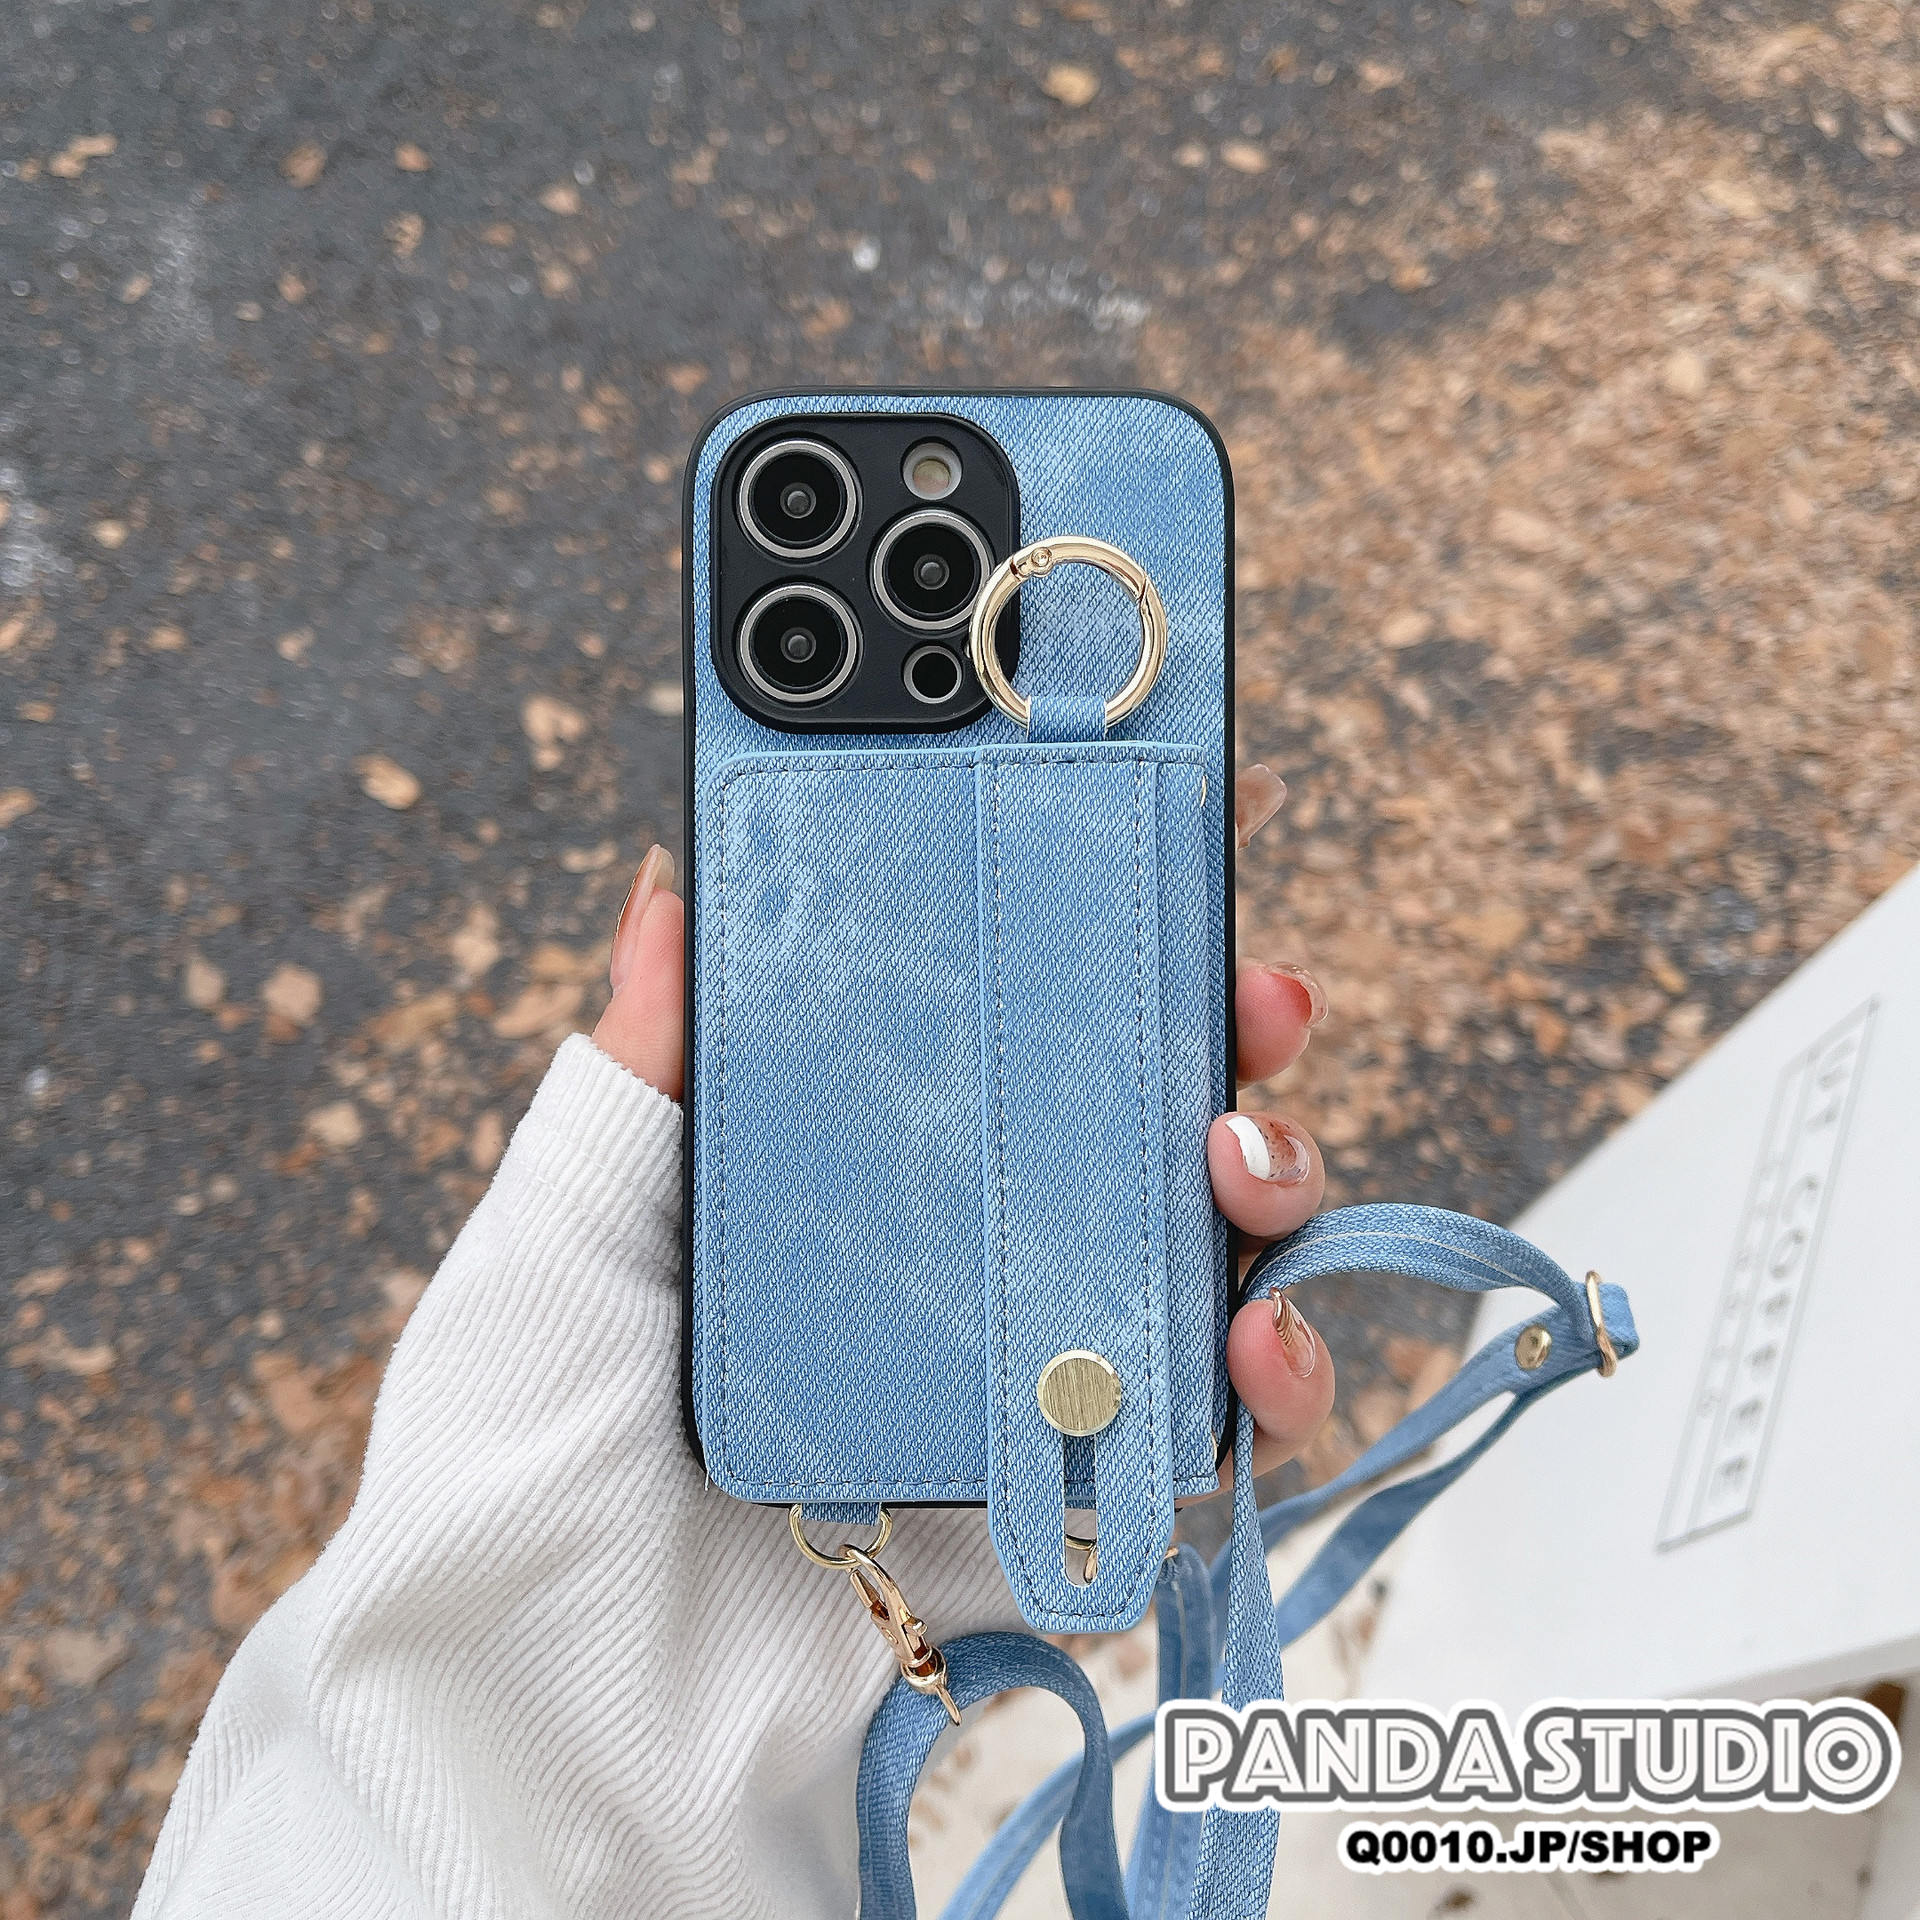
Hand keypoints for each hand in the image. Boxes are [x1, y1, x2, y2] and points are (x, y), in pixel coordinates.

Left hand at [595, 764, 1333, 1496]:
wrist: (571, 1705)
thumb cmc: (541, 1460)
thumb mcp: (573, 1232)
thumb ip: (639, 1072)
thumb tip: (664, 879)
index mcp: (863, 1165)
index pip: (1005, 1014)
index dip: (1103, 920)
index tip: (1186, 812)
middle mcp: (968, 1247)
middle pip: (1140, 1106)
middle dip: (1224, 1025)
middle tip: (1252, 986)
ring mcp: (1037, 1360)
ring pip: (1211, 1241)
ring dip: (1272, 1176)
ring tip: (1239, 1156)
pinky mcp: (1084, 1486)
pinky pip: (1223, 1414)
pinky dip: (1278, 1364)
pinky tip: (1251, 1335)